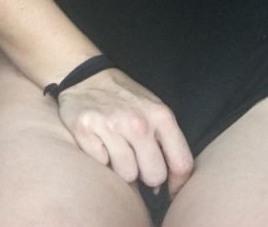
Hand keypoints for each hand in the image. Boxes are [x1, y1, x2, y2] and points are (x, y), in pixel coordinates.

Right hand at [56, 68, 194, 196]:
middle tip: (136, 159)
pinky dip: (101, 159)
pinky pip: (101, 166)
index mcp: (161, 115)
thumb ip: (165, 142)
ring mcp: (111, 126)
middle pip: (154, 176)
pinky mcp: (86, 130)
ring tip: (116, 147)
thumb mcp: (153, 110)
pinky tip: (99, 142)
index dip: (177, 184)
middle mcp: (138, 122)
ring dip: (121, 168)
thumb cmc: (125, 99)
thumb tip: (166, 187)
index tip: (168, 190)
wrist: (87, 77)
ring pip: (127, 176)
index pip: (182, 164)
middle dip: (146, 175)